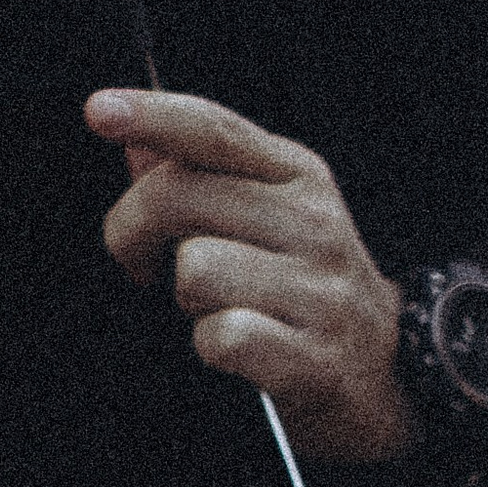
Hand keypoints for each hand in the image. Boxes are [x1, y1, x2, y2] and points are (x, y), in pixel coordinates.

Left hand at [88, 88, 417, 467]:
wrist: (388, 375)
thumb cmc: (307, 288)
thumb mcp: (267, 218)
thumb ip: (202, 177)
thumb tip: (136, 144)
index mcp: (296, 175)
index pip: (214, 130)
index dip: (153, 114)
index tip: (100, 110)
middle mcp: (312, 222)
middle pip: (180, 196)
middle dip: (132, 232)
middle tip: (141, 264)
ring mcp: (319, 290)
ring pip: (194, 268)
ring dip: (185, 299)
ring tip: (213, 308)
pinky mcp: (315, 358)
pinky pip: (224, 335)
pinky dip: (212, 347)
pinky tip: (236, 350)